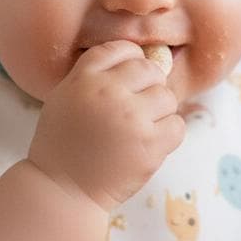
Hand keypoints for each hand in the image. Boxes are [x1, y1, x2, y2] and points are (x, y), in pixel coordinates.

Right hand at [27, 40, 183, 210]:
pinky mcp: (150, 144)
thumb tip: (139, 57)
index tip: (129, 80)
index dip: (132, 61)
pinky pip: (177, 125)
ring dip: (159, 112)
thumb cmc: (64, 144)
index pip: (123, 49)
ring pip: (167, 97)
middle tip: (136, 110)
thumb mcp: (66, 96)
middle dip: (148, 87)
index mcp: (85, 78)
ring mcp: (131, 118)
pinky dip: (168, 134)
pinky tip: (148, 144)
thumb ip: (95, 74)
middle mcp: (108, 92)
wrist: (63, 191)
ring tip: (139, 130)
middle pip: (150, 70)